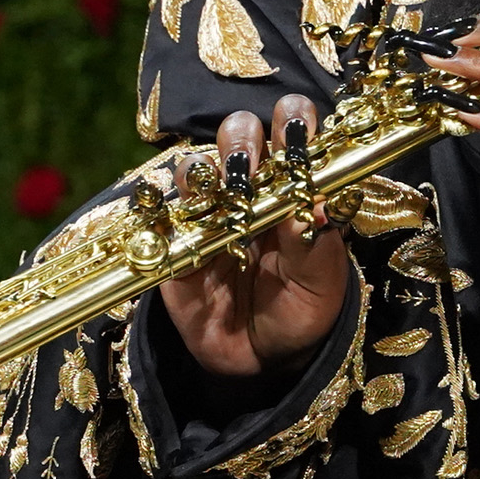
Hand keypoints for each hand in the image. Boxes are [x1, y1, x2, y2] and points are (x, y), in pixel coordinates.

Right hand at [160, 94, 352, 376]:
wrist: (261, 357)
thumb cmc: (300, 309)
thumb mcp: (319, 285)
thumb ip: (314, 248)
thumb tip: (312, 209)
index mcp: (295, 188)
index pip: (293, 135)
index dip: (292, 121)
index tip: (295, 128)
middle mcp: (250, 190)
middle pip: (239, 134)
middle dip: (243, 138)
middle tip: (253, 167)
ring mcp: (209, 212)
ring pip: (198, 166)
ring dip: (208, 170)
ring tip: (223, 194)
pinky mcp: (175, 242)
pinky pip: (159, 213)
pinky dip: (162, 206)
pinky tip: (178, 214)